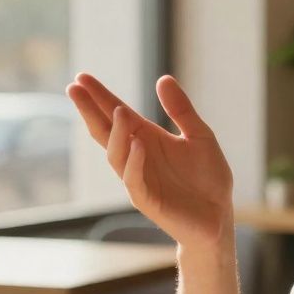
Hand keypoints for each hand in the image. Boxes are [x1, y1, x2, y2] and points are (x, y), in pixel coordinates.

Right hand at [68, 72, 233, 246]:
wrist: (219, 216)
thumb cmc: (208, 179)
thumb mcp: (200, 135)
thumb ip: (181, 109)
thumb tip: (163, 78)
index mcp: (147, 139)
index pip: (117, 114)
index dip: (100, 97)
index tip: (82, 77)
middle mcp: (137, 157)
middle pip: (105, 131)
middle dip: (90, 110)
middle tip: (74, 88)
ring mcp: (139, 179)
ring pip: (116, 155)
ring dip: (117, 133)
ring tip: (120, 110)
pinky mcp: (148, 200)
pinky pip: (134, 180)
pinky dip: (134, 161)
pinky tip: (137, 143)